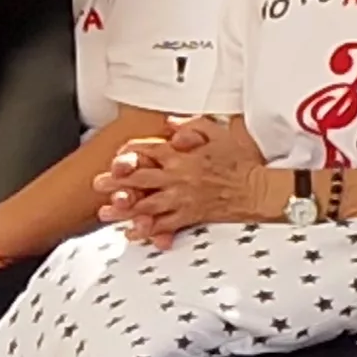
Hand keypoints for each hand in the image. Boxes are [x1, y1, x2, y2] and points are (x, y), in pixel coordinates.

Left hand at [101, 116, 267, 242]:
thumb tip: (170, 123)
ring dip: (124, 208)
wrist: (259, 189)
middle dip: (116, 181)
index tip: (118, 156)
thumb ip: (192, 126)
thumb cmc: (242, 162)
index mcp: (183, 155)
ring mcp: (183, 198)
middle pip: (140, 178)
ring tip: (106, 212)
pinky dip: (147, 230)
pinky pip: (164, 225)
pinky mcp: (191, 215)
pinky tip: (133, 233)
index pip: (148, 150)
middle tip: (97, 184)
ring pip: (146, 204)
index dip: (130, 152)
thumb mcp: (220, 133)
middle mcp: (179, 176)